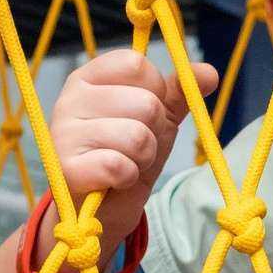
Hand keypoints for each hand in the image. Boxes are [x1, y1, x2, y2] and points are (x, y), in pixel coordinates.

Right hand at [43, 48, 218, 259]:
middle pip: (145, 103)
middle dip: (153, 132)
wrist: (104, 208)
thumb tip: (209, 72)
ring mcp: (63, 133)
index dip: (156, 92)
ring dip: (143, 157)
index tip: (141, 112)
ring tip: (125, 163)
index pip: (137, 65)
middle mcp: (69, 99)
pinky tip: (114, 180)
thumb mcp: (158, 117)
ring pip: (137, 136)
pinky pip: (120, 165)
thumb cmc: (127, 153)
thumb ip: (180, 91)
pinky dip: (128, 177)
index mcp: (88, 78)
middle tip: (133, 147)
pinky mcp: (65, 168)